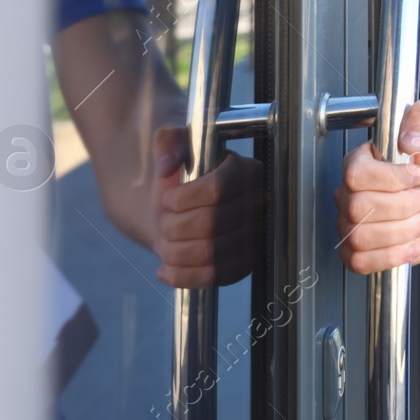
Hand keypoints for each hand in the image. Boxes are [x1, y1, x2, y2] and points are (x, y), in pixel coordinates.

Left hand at [152, 124, 263, 287]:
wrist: (185, 209)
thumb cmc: (182, 177)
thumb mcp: (174, 149)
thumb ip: (168, 141)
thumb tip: (167, 164)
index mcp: (245, 170)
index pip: (218, 188)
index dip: (185, 198)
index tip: (168, 199)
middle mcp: (257, 203)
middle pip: (210, 224)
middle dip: (174, 228)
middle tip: (162, 225)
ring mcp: (253, 237)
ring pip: (211, 254)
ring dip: (175, 253)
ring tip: (164, 245)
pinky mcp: (244, 264)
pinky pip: (215, 277)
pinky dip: (183, 276)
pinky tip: (166, 269)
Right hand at [336, 99, 419, 273]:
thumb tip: (407, 136)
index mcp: (362, 161)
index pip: (356, 174)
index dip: (391, 179)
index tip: (418, 175)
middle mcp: (350, 191)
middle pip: (358, 208)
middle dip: (404, 207)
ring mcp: (351, 222)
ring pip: (361, 236)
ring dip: (403, 232)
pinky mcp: (359, 250)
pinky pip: (359, 261)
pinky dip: (392, 256)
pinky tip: (411, 243)